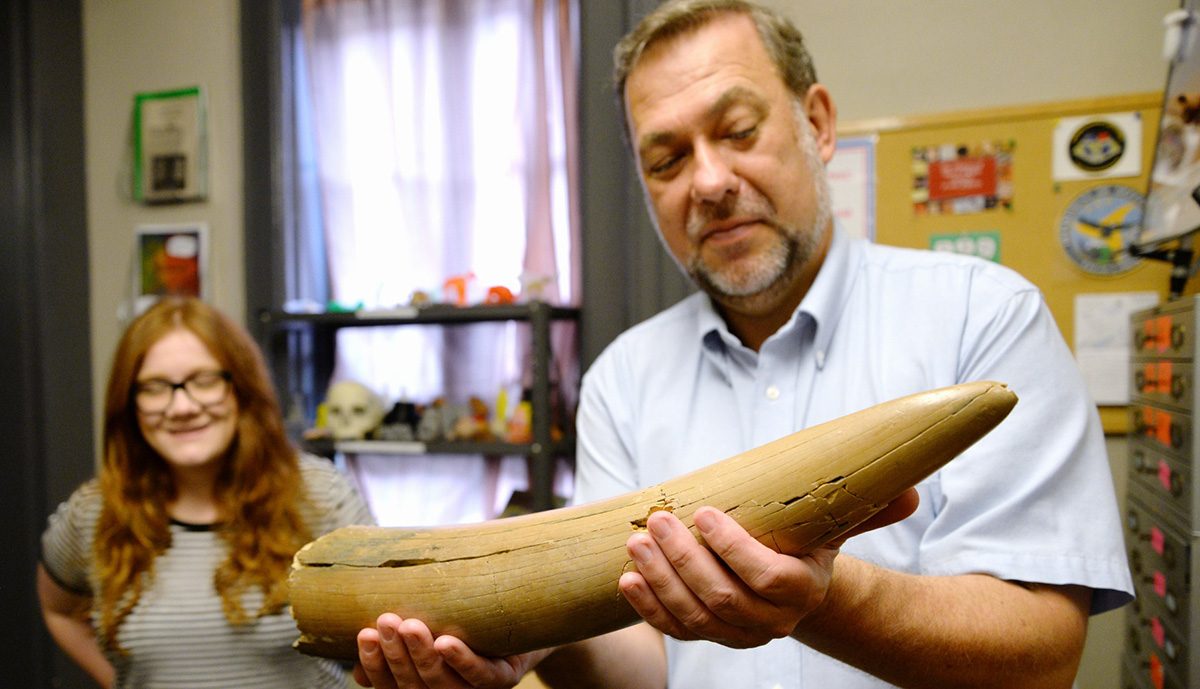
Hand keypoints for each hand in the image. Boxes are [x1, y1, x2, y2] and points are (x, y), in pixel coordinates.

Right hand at [353, 613, 547, 688]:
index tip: (363, 635)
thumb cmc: (472, 623)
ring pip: (443, 682)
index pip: (393, 686)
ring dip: (422, 655)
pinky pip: (482, 675)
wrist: (529, 616)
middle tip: (385, 621)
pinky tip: (446, 642)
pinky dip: (462, 661)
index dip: (375, 665)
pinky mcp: (506, 678)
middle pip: (415, 685)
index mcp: (427, 686)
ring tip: (409, 625)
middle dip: (396, 654)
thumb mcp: (433, 629)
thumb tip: (356, 672)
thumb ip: (401, 646)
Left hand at [617, 489, 918, 648]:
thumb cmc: (807, 541)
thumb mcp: (834, 523)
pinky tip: (628, 581)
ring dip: (660, 581)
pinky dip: (650, 609)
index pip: (768, 579)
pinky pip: (677, 631)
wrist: (787, 581)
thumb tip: (911, 494)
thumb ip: (866, 508)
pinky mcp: (707, 635)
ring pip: (696, 618)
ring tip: (636, 544)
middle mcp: (772, 622)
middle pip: (724, 600)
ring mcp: (737, 634)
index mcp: (803, 590)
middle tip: (658, 521)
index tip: (706, 512)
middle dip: (685, 560)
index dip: (734, 550)